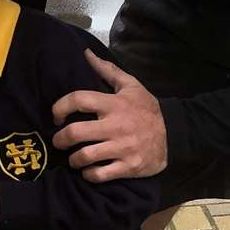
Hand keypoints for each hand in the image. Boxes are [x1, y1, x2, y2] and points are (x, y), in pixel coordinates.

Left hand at [51, 50, 166, 180]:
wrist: (173, 135)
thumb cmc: (146, 109)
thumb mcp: (130, 86)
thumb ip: (107, 70)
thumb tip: (86, 53)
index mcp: (114, 104)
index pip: (79, 100)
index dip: (60, 107)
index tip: (56, 115)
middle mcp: (116, 126)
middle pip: (76, 132)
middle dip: (60, 139)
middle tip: (58, 141)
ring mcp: (122, 148)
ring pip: (84, 156)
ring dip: (73, 159)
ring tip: (73, 158)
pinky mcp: (127, 167)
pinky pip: (99, 175)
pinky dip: (89, 174)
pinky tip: (89, 170)